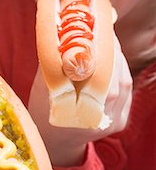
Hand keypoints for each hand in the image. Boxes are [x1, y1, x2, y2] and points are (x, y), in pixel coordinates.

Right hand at [28, 35, 132, 166]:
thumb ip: (55, 63)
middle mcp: (97, 121)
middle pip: (114, 80)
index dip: (100, 53)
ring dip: (118, 58)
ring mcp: (112, 122)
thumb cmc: (42, 109)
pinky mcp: (120, 121)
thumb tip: (64, 32)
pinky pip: (126, 89)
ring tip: (106, 40)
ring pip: (123, 82)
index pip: (97, 79)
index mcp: (75, 115)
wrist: (53, 139)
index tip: (95, 32)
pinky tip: (112, 58)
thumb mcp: (42, 87)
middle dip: (110, 51)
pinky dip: (121, 69)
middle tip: (102, 30)